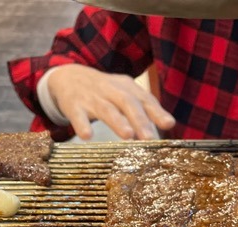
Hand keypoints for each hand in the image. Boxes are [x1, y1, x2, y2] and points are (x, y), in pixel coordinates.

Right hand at [46, 64, 175, 139]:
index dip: (157, 111)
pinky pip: (78, 115)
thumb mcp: (125, 95)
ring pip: (106, 109)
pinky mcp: (74, 105)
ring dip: (117, 122)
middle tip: (149, 138)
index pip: (144, 99)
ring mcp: (92, 98)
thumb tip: (169, 125)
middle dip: (139, 120)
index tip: (169, 124)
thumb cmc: (105, 92)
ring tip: (128, 135)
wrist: (68, 77)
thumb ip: (146, 110)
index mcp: (127, 88)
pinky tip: (87, 136)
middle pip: (127, 103)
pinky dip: (82, 125)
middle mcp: (111, 90)